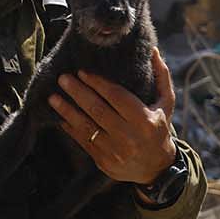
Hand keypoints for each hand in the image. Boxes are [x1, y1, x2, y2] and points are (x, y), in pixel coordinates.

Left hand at [49, 46, 177, 184]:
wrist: (155, 168)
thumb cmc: (159, 128)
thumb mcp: (166, 104)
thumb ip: (161, 77)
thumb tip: (153, 50)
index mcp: (144, 120)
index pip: (116, 96)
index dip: (97, 83)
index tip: (82, 71)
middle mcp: (129, 136)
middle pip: (97, 109)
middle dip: (78, 92)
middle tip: (63, 78)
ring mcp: (115, 151)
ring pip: (86, 126)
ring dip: (67, 110)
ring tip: (53, 97)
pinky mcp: (103, 161)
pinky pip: (83, 142)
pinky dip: (70, 128)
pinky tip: (60, 116)